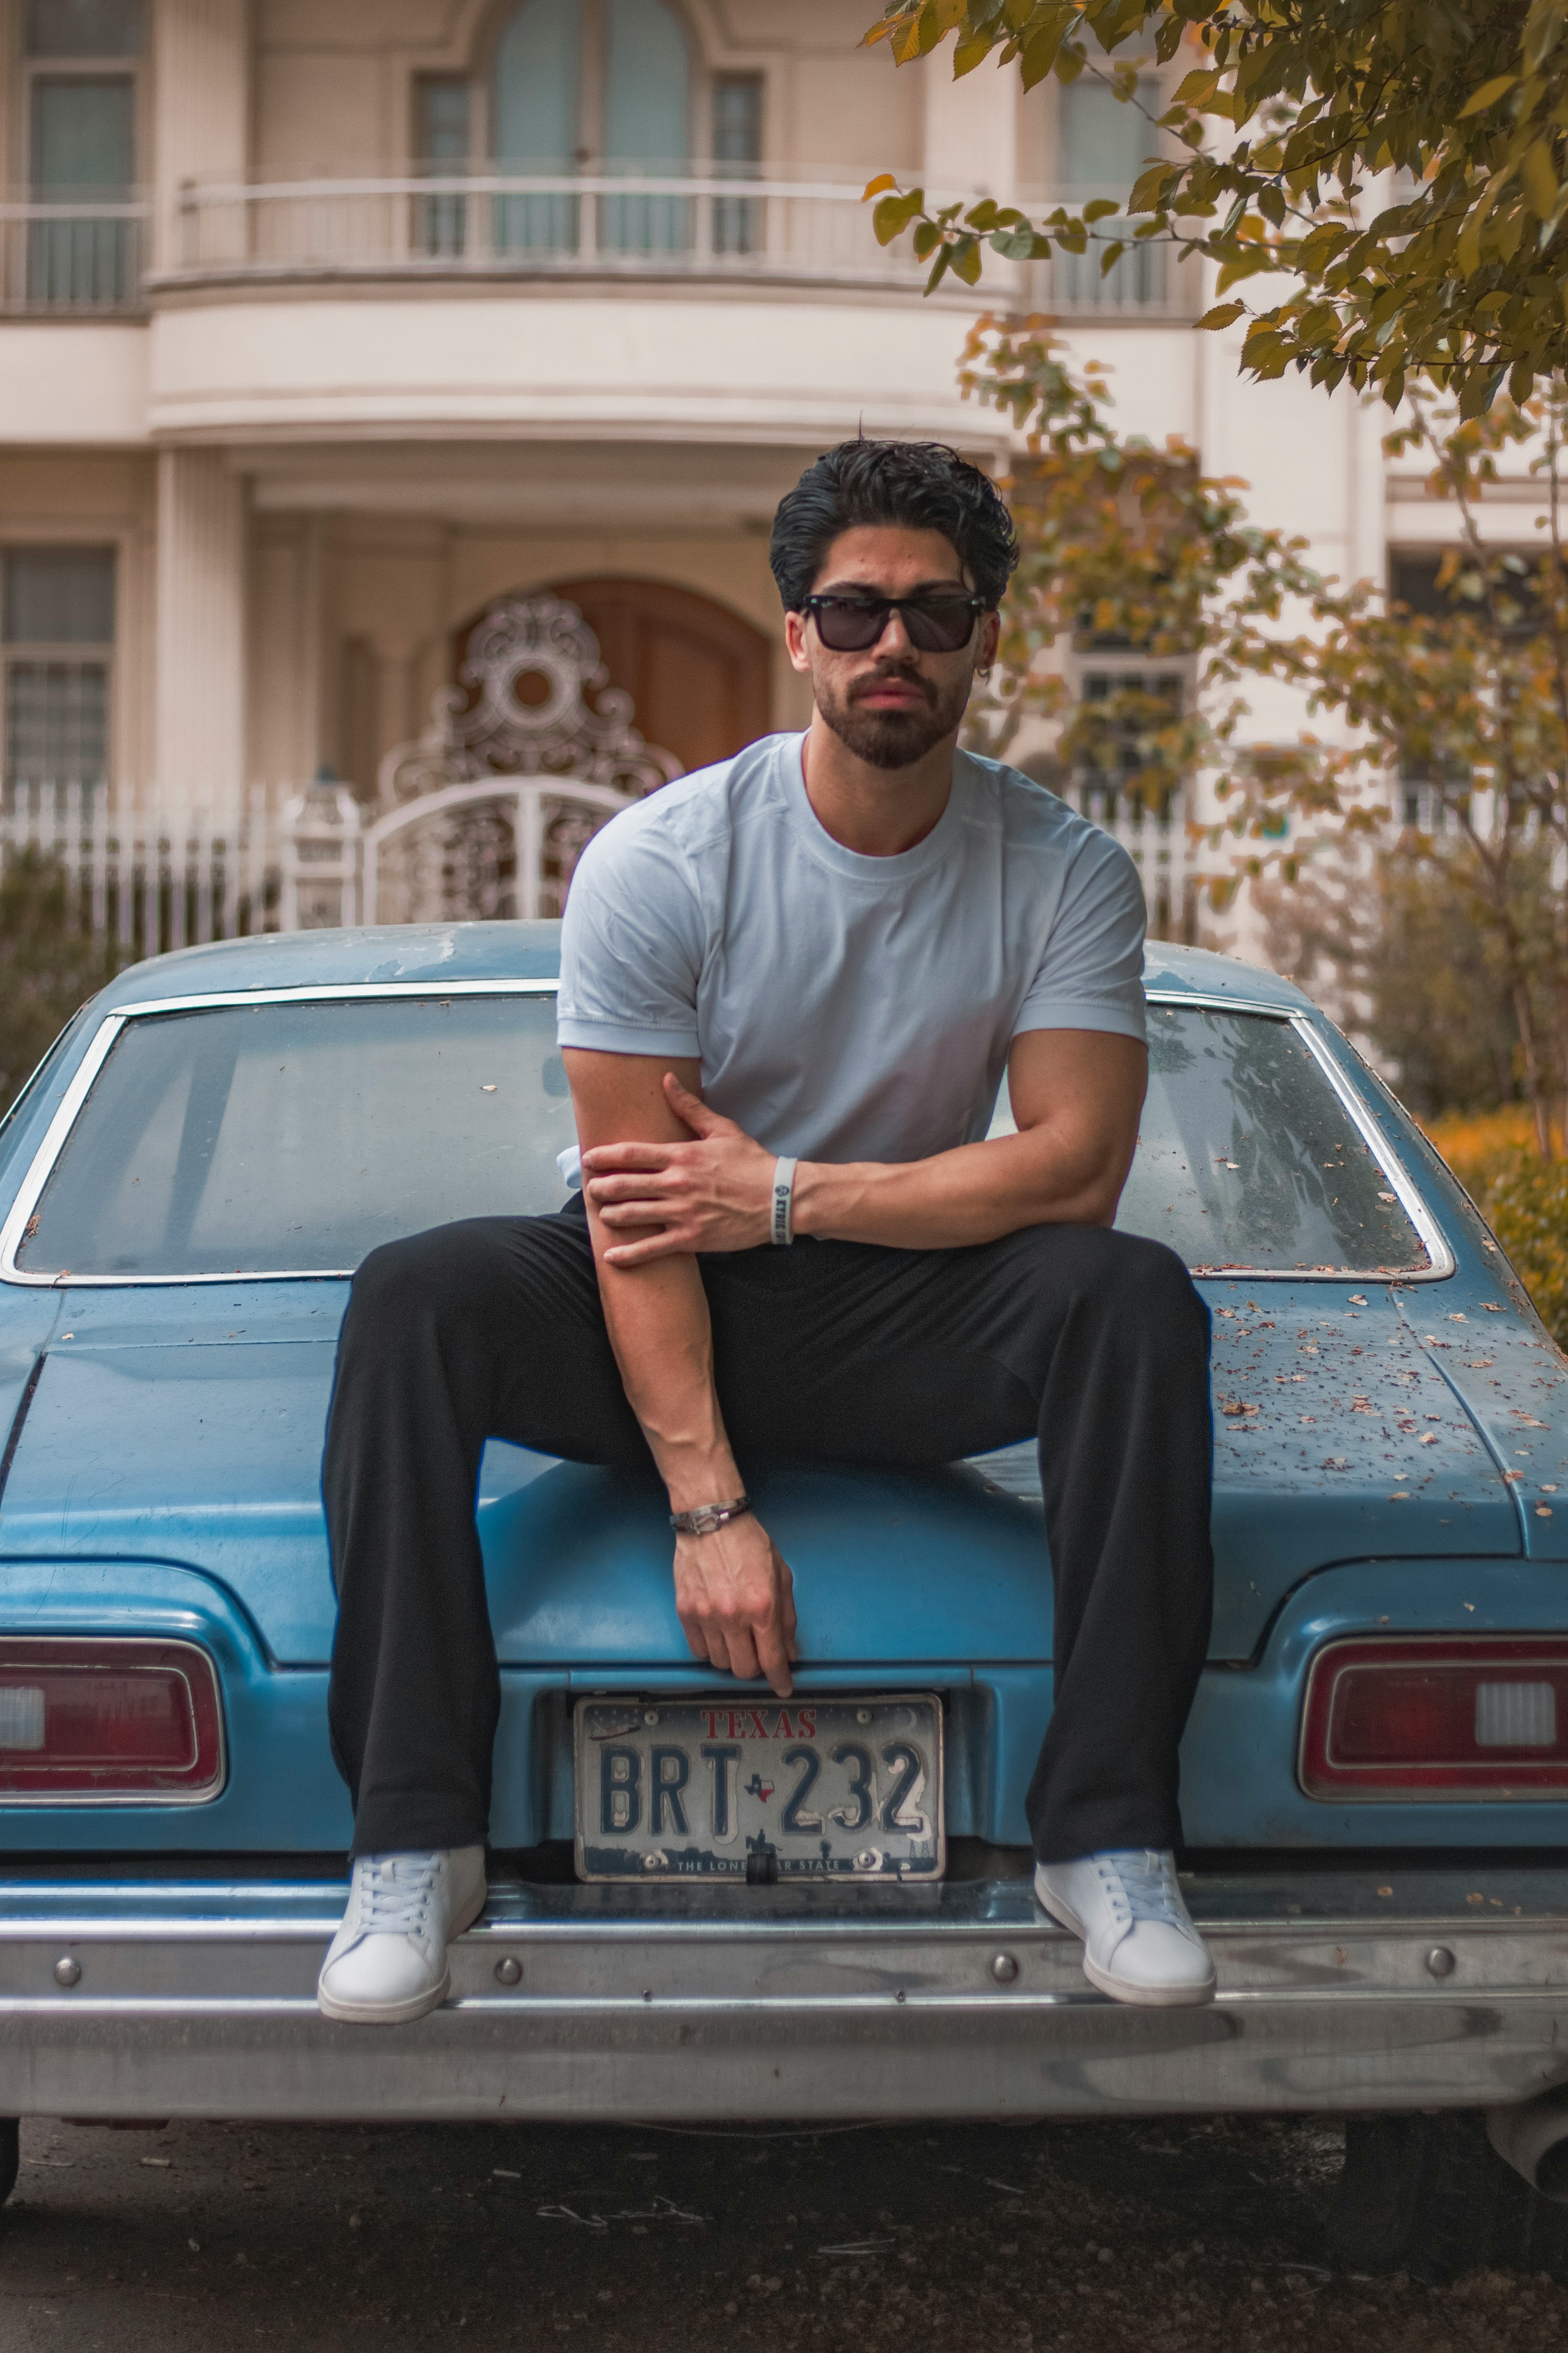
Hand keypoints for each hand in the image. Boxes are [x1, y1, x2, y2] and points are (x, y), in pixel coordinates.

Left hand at [583, 1074, 777, 1265]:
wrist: (780, 1199)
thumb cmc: (752, 1163)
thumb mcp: (723, 1129)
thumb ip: (690, 1107)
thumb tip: (667, 1080)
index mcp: (682, 1155)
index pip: (632, 1154)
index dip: (604, 1157)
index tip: (588, 1159)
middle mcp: (677, 1183)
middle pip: (625, 1185)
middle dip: (601, 1188)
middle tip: (590, 1189)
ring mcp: (682, 1213)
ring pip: (633, 1215)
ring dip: (611, 1216)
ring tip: (602, 1215)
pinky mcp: (692, 1238)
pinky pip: (652, 1249)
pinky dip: (629, 1254)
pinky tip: (612, 1257)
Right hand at [673, 1511, 798, 1697]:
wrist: (711, 1520)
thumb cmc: (748, 1542)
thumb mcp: (781, 1575)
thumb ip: (787, 1617)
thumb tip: (789, 1651)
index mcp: (762, 1605)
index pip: (772, 1659)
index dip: (779, 1679)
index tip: (783, 1687)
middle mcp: (734, 1615)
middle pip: (745, 1669)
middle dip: (756, 1668)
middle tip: (757, 1653)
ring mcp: (706, 1615)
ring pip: (720, 1663)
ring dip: (732, 1657)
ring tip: (736, 1637)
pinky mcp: (685, 1612)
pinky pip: (698, 1650)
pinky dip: (710, 1649)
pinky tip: (717, 1633)